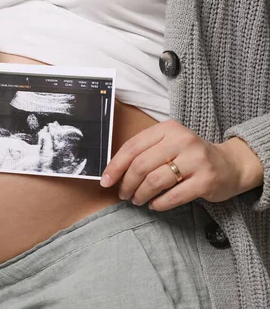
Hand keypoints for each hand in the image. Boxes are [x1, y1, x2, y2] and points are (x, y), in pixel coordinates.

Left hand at [100, 119, 263, 210]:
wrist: (229, 165)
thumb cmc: (189, 156)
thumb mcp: (167, 144)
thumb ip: (143, 151)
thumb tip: (112, 171)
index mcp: (167, 129)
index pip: (132, 147)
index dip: (115, 166)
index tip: (106, 181)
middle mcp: (182, 141)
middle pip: (141, 165)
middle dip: (127, 183)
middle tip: (123, 194)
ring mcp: (196, 160)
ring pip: (155, 181)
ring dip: (140, 194)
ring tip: (137, 200)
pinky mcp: (206, 180)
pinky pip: (173, 196)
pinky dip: (159, 203)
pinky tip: (154, 205)